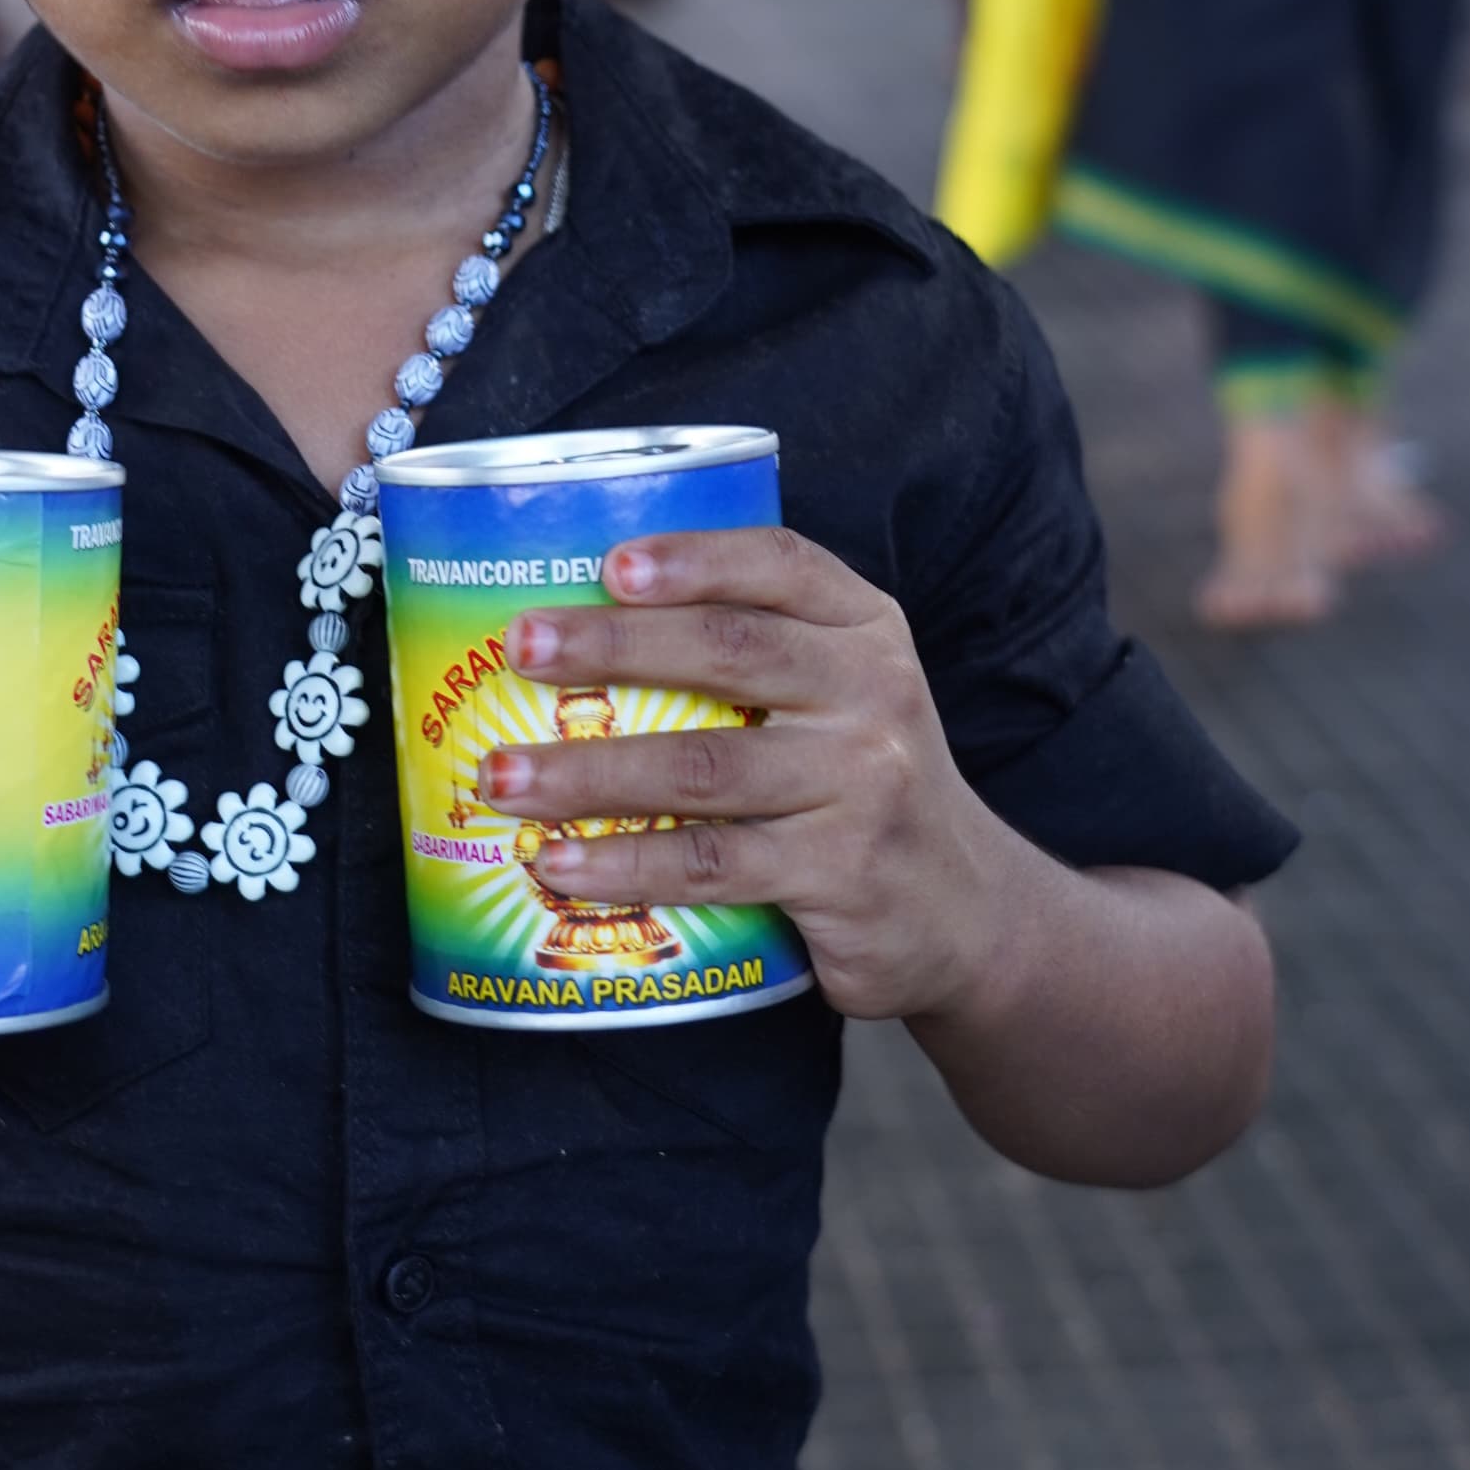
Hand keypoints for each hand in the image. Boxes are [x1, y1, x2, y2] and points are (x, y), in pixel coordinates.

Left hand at [480, 525, 1019, 1026]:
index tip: (608, 562)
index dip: (693, 557)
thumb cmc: (860, 784)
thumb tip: (570, 630)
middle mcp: (873, 694)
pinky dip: (627, 863)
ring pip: (704, 766)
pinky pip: (714, 863)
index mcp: (865, 629)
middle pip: (730, 651)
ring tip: (502, 778)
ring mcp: (862, 786)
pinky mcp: (841, 874)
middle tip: (518, 648)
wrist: (967, 913)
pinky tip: (559, 864)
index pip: (781, 566)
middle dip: (613, 645)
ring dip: (588, 772)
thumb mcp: (842, 695)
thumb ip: (751, 653)